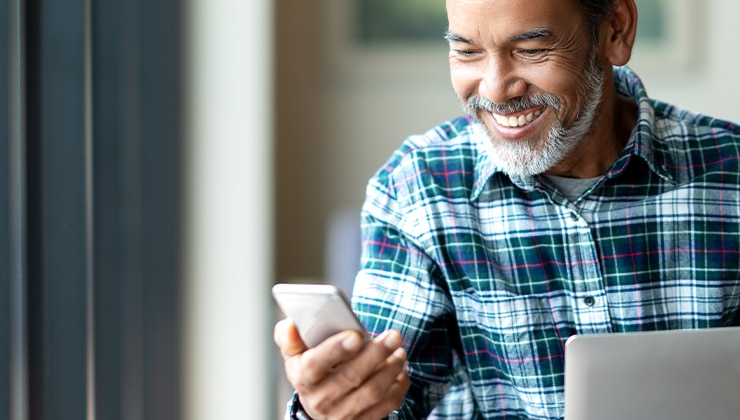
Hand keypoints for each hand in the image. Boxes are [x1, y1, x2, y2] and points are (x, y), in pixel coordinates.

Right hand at [274, 318, 409, 419]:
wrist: (318, 405)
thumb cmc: (311, 368)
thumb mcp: (295, 353)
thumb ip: (290, 336)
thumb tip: (291, 325)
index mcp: (303, 377)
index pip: (315, 364)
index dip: (335, 350)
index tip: (355, 335)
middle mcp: (321, 400)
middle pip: (351, 376)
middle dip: (376, 354)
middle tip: (394, 335)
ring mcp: (342, 414)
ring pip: (372, 392)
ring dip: (391, 369)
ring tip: (400, 350)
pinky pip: (386, 406)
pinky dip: (399, 386)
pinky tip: (401, 368)